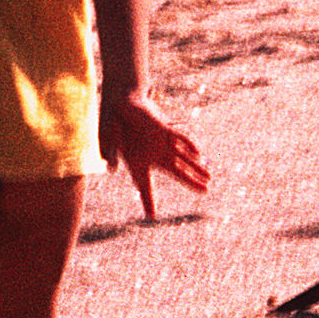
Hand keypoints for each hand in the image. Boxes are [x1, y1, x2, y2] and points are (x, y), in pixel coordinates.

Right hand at [100, 91, 209, 219]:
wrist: (121, 102)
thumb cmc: (114, 123)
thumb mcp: (110, 140)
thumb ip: (110, 153)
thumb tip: (110, 168)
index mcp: (140, 162)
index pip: (144, 186)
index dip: (147, 200)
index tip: (151, 216)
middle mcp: (154, 155)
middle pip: (176, 172)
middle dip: (191, 181)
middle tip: (205, 190)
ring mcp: (161, 142)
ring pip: (182, 157)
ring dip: (195, 167)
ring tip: (209, 177)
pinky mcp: (163, 128)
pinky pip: (178, 137)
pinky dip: (186, 145)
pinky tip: (197, 153)